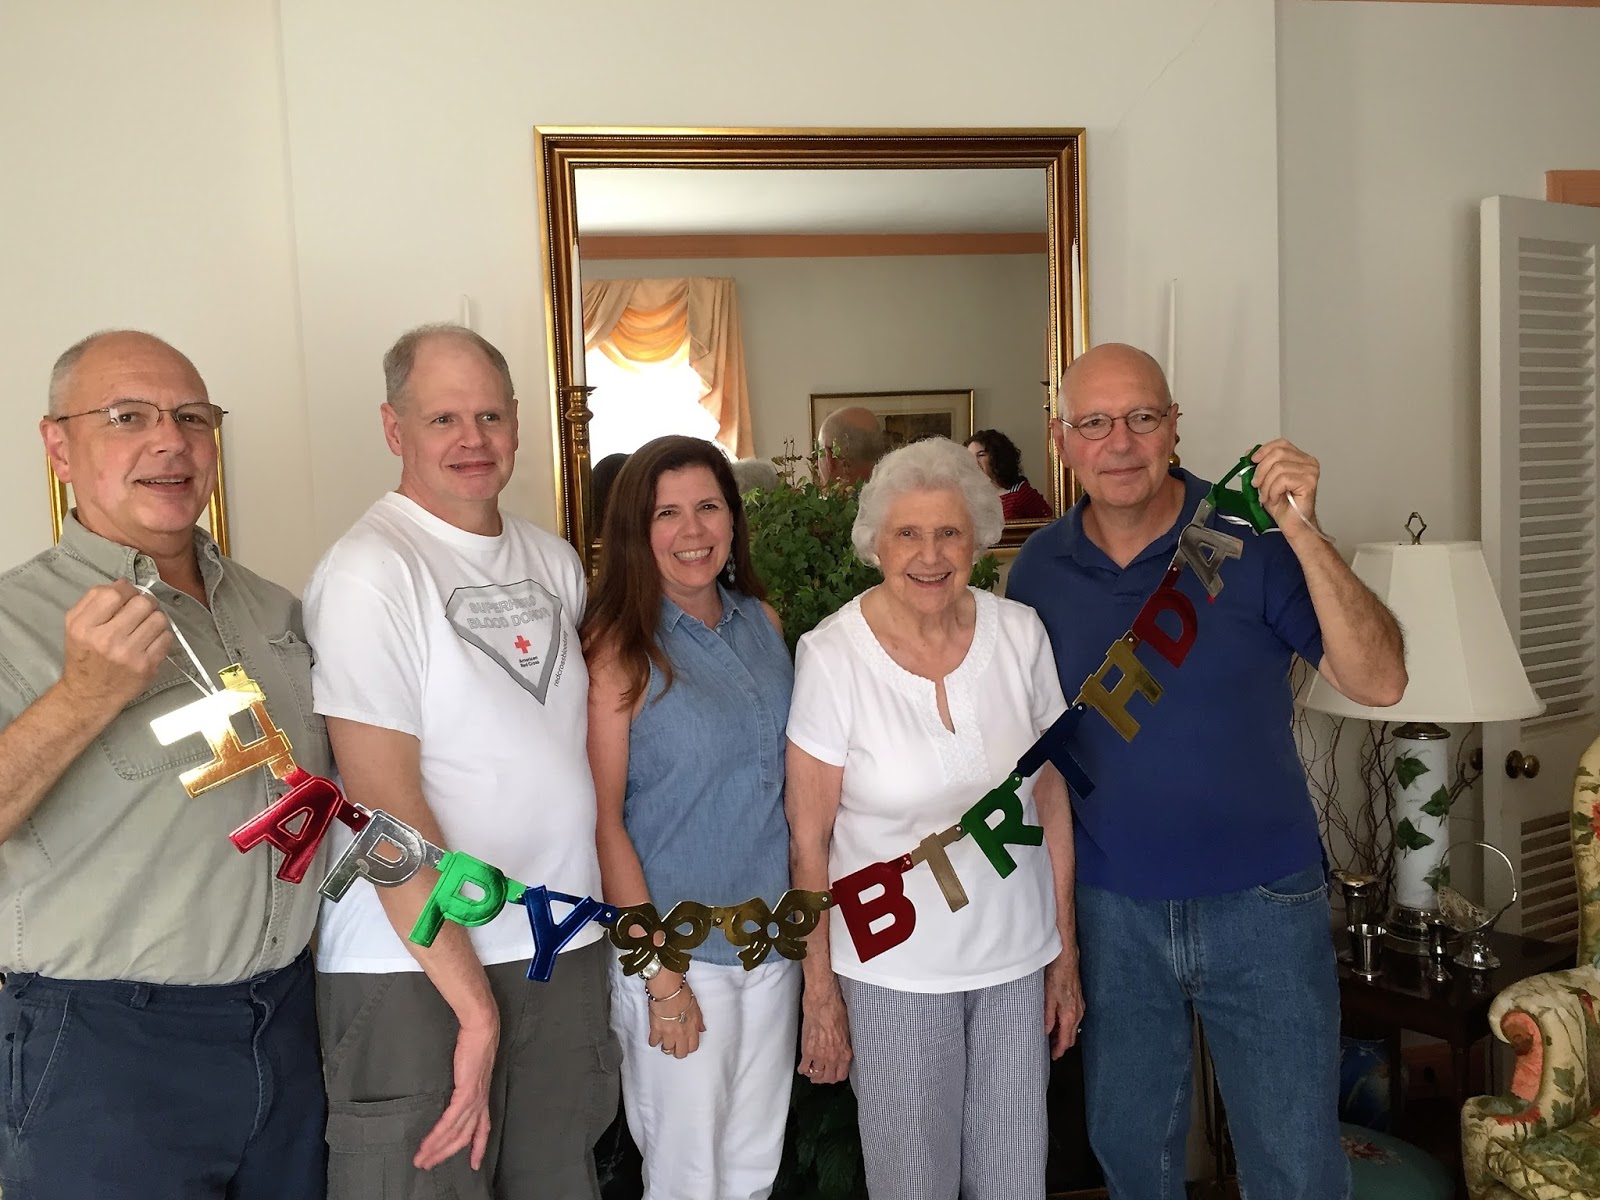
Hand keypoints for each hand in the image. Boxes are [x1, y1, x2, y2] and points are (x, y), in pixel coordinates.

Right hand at [58, 581, 172, 712]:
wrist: (90, 694)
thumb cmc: (85, 656)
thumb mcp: (75, 625)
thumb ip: (93, 599)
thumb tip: (124, 583)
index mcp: (84, 626)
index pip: (114, 593)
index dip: (127, 590)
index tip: (128, 596)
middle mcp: (106, 639)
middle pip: (142, 603)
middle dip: (145, 603)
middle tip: (140, 611)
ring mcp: (128, 654)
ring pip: (159, 618)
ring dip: (155, 618)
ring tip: (146, 625)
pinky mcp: (146, 666)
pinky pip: (166, 637)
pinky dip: (162, 635)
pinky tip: (150, 640)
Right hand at [414, 1012, 497, 1170]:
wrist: (481, 1029)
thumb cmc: (475, 1044)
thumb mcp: (472, 1069)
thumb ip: (467, 1082)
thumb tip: (458, 1087)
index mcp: (484, 1098)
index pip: (483, 1129)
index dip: (478, 1148)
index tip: (473, 1164)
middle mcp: (480, 1103)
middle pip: (465, 1138)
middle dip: (446, 1154)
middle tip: (429, 1165)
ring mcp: (474, 1099)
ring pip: (455, 1134)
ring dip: (437, 1149)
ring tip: (421, 1160)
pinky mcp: (466, 1093)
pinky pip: (449, 1121)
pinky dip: (437, 1135)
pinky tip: (427, 1144)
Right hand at [646, 971, 704, 1057]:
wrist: (668, 990)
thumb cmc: (682, 994)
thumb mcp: (696, 1007)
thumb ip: (699, 1021)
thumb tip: (702, 1029)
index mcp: (692, 1028)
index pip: (693, 1047)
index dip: (689, 1047)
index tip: (686, 1044)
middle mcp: (681, 1034)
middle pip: (680, 1053)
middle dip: (678, 1051)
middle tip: (675, 1045)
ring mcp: (668, 1033)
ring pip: (667, 1050)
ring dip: (666, 1046)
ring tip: (664, 1040)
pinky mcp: (655, 1030)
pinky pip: (653, 1042)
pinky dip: (653, 1041)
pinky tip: (655, 1036)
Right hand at [797, 982, 851, 1083]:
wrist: (823, 1004)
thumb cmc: (836, 1010)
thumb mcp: (847, 1030)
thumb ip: (845, 1044)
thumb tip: (842, 1048)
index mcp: (845, 1053)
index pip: (841, 1075)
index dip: (836, 1077)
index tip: (833, 1075)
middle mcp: (833, 1057)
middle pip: (828, 1078)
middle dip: (824, 1079)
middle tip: (820, 1077)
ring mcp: (820, 1056)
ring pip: (816, 1075)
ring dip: (813, 1075)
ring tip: (811, 1073)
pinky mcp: (808, 1051)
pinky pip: (804, 1066)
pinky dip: (803, 1069)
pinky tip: (802, 1067)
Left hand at [1044, 949, 1083, 1058]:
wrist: (1067, 957)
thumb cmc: (1057, 974)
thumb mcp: (1047, 996)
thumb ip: (1047, 1016)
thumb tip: (1046, 1031)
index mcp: (1070, 1014)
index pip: (1066, 1039)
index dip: (1060, 1050)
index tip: (1054, 1056)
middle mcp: (1078, 1012)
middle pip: (1071, 1035)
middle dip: (1062, 1044)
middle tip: (1051, 1049)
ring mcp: (1080, 1006)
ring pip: (1073, 1027)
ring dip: (1064, 1034)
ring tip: (1052, 1037)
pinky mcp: (1078, 999)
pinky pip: (1074, 1018)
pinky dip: (1066, 1024)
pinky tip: (1058, 1022)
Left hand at [1250, 440, 1320, 542]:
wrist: (1291, 524)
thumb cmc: (1282, 505)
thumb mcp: (1265, 481)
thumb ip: (1260, 466)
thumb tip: (1248, 454)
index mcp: (1299, 458)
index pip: (1281, 444)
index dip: (1264, 449)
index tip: (1252, 460)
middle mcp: (1308, 462)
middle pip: (1278, 453)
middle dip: (1261, 470)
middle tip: (1256, 484)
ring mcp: (1311, 472)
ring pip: (1279, 467)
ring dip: (1267, 485)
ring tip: (1267, 496)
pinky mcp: (1309, 482)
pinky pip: (1283, 480)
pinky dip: (1273, 491)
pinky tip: (1275, 499)